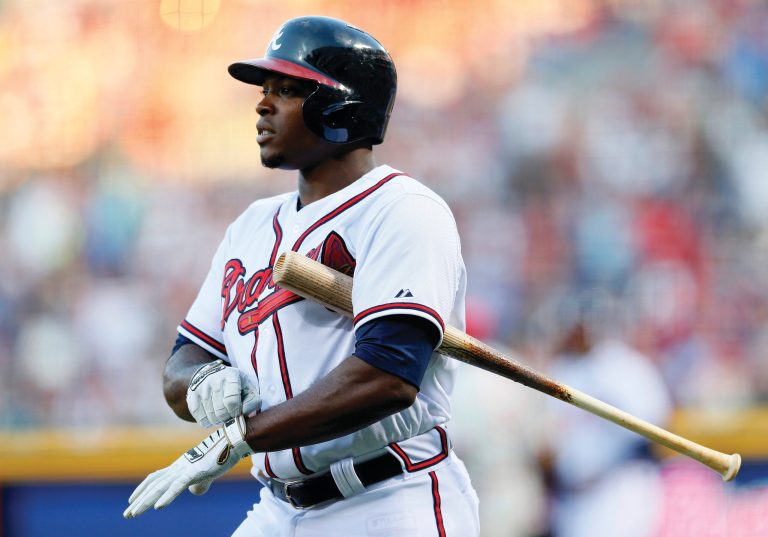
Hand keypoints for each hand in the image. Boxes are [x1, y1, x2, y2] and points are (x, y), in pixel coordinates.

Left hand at [123, 416, 252, 518]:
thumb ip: (199, 483)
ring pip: (161, 487)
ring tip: (134, 513)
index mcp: (180, 467)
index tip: (131, 501)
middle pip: (154, 485)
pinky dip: (167, 497)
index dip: (142, 489)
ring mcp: (185, 469)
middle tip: (127, 515)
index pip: (155, 478)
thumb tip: (194, 492)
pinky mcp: (194, 472)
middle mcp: (178, 467)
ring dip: (146, 501)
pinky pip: (177, 486)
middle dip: (139, 500)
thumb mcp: (207, 473)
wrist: (232, 443)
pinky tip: (158, 507)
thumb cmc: (221, 456)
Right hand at [186, 359, 261, 427]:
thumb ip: (253, 401)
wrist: (213, 375)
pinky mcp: (192, 395)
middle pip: (220, 410)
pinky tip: (211, 417)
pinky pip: (199, 418)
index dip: (235, 412)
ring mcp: (201, 387)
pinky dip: (206, 422)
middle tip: (229, 416)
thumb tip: (244, 412)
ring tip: (222, 416)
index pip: (231, 400)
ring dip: (218, 421)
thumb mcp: (249, 388)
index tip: (237, 413)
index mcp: (231, 375)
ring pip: (210, 416)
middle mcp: (213, 379)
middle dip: (227, 418)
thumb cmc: (236, 386)